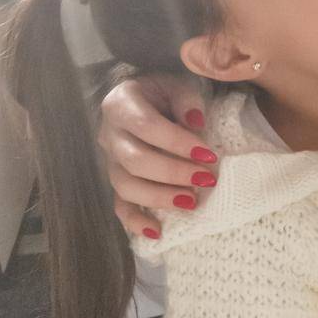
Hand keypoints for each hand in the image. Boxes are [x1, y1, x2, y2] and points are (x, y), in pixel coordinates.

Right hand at [98, 71, 214, 237]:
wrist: (140, 99)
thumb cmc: (161, 92)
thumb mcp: (175, 84)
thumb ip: (186, 101)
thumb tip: (196, 124)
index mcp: (120, 105)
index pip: (146, 126)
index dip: (177, 142)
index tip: (208, 155)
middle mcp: (109, 134)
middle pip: (135, 161)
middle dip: (173, 173)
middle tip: (205, 180)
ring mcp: (109, 160)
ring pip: (126, 186)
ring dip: (160, 197)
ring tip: (191, 202)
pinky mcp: (116, 180)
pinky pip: (119, 205)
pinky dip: (136, 221)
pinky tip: (157, 232)